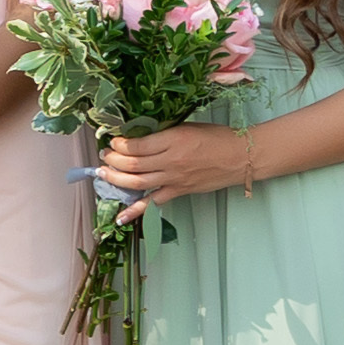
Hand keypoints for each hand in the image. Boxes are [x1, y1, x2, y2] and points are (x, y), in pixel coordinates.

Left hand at [96, 121, 262, 209]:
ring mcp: (175, 179)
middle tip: (103, 157)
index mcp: (172, 140)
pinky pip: (154, 203)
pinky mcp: (180, 191)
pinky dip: (135, 211)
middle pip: (132, 165)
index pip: (135, 146)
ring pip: (137, 183)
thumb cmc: (217, 137)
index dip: (118, 145)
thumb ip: (162, 134)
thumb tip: (137, 137)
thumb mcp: (186, 127)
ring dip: (115, 180)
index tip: (112, 142)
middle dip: (111, 161)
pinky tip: (120, 217)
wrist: (242, 156)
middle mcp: (171, 161)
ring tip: (102, 174)